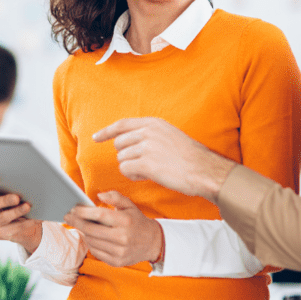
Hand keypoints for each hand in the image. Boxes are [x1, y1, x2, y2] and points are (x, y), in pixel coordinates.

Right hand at [0, 179, 41, 253]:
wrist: (15, 220)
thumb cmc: (10, 200)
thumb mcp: (6, 193)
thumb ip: (9, 188)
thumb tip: (23, 182)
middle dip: (4, 201)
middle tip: (16, 198)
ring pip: (2, 218)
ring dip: (16, 212)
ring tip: (28, 207)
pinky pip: (12, 229)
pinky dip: (25, 223)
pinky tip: (35, 218)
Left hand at [63, 191, 162, 266]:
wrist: (152, 243)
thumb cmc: (136, 221)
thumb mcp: (129, 205)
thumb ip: (115, 197)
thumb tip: (99, 195)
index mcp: (126, 221)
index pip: (100, 215)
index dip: (84, 212)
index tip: (73, 209)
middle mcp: (123, 238)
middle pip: (92, 230)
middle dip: (76, 222)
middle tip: (68, 216)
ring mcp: (119, 252)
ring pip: (91, 242)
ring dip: (83, 233)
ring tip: (79, 225)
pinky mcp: (116, 262)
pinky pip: (96, 252)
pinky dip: (90, 244)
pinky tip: (90, 236)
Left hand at [93, 117, 235, 202]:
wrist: (205, 170)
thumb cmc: (190, 158)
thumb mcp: (170, 135)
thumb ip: (150, 135)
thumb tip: (129, 142)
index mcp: (153, 123)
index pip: (122, 124)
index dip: (107, 132)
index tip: (96, 138)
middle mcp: (148, 132)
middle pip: (119, 144)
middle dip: (126, 156)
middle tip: (143, 164)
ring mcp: (147, 146)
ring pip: (122, 159)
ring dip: (132, 167)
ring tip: (150, 170)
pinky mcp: (146, 163)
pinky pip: (126, 169)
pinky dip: (133, 175)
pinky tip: (146, 176)